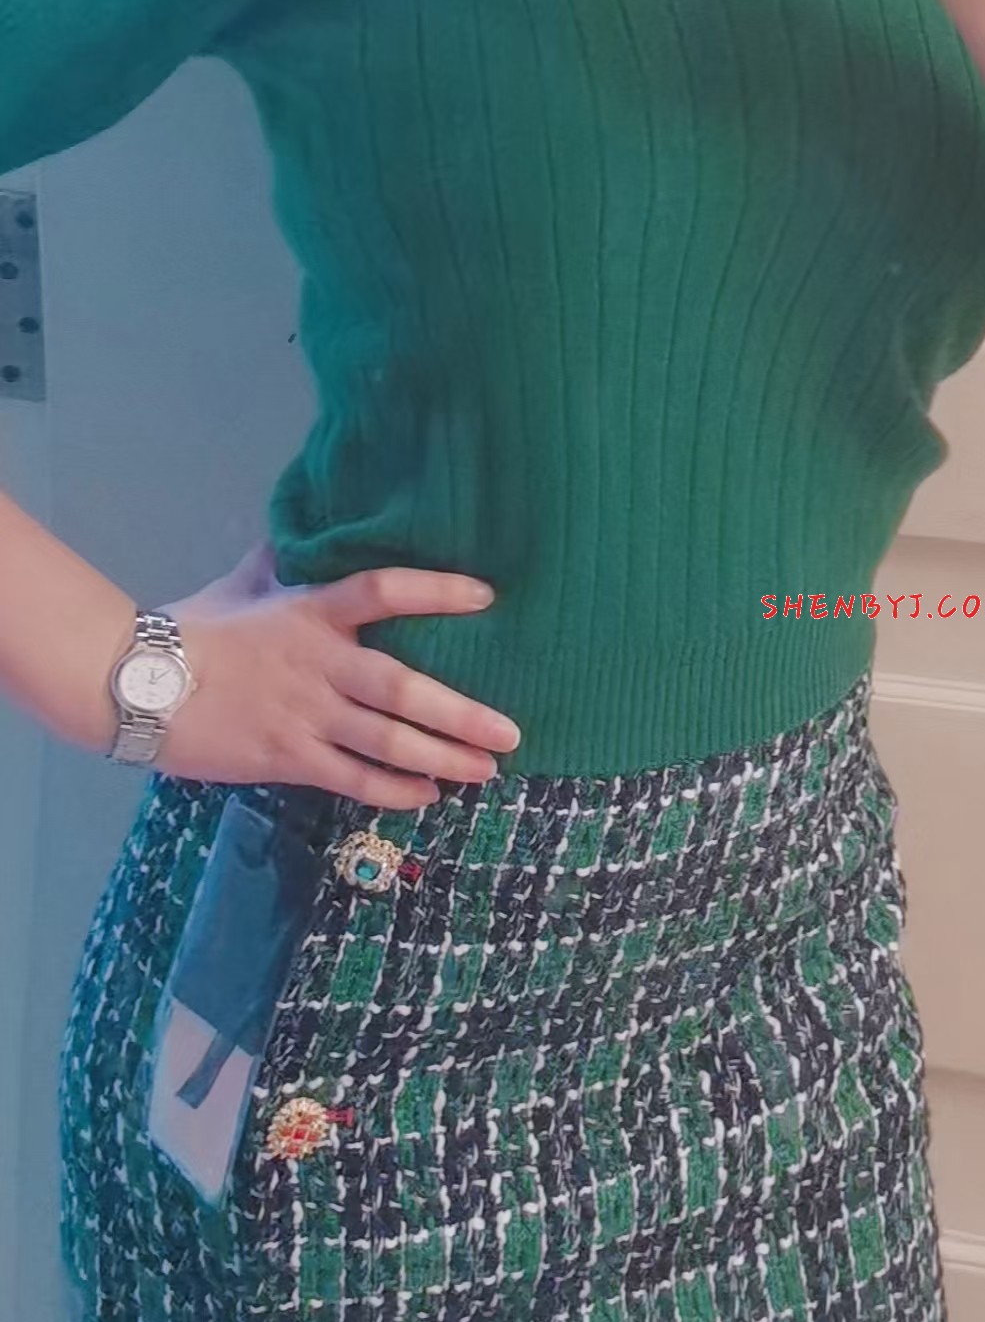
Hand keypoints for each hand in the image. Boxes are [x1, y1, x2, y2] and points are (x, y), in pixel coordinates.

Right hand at [148, 557, 522, 809]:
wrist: (138, 683)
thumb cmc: (192, 630)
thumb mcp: (242, 585)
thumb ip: (282, 561)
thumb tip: (302, 526)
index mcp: (309, 611)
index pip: (383, 590)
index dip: (436, 591)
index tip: (486, 596)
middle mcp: (318, 663)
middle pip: (403, 687)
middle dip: (462, 714)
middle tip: (510, 732)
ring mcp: (305, 714)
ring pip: (387, 741)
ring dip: (443, 758)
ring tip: (487, 770)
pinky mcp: (286, 756)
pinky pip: (352, 778)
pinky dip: (395, 791)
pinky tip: (429, 796)